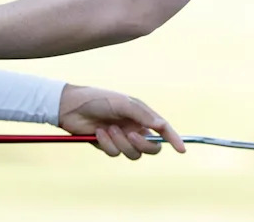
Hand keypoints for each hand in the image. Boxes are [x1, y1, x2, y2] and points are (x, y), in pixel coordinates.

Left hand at [58, 85, 185, 159]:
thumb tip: (161, 126)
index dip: (173, 139)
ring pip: (133, 153)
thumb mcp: (122, 103)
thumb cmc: (98, 99)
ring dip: (121, 143)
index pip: (162, 128)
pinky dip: (107, 144)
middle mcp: (134, 127)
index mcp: (140, 114)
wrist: (71, 107)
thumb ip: (142, 115)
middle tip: (131, 135)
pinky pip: (115, 153)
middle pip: (151, 147)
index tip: (182, 150)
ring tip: (108, 129)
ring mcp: (121, 138)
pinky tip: (98, 132)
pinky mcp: (108, 145)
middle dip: (143, 144)